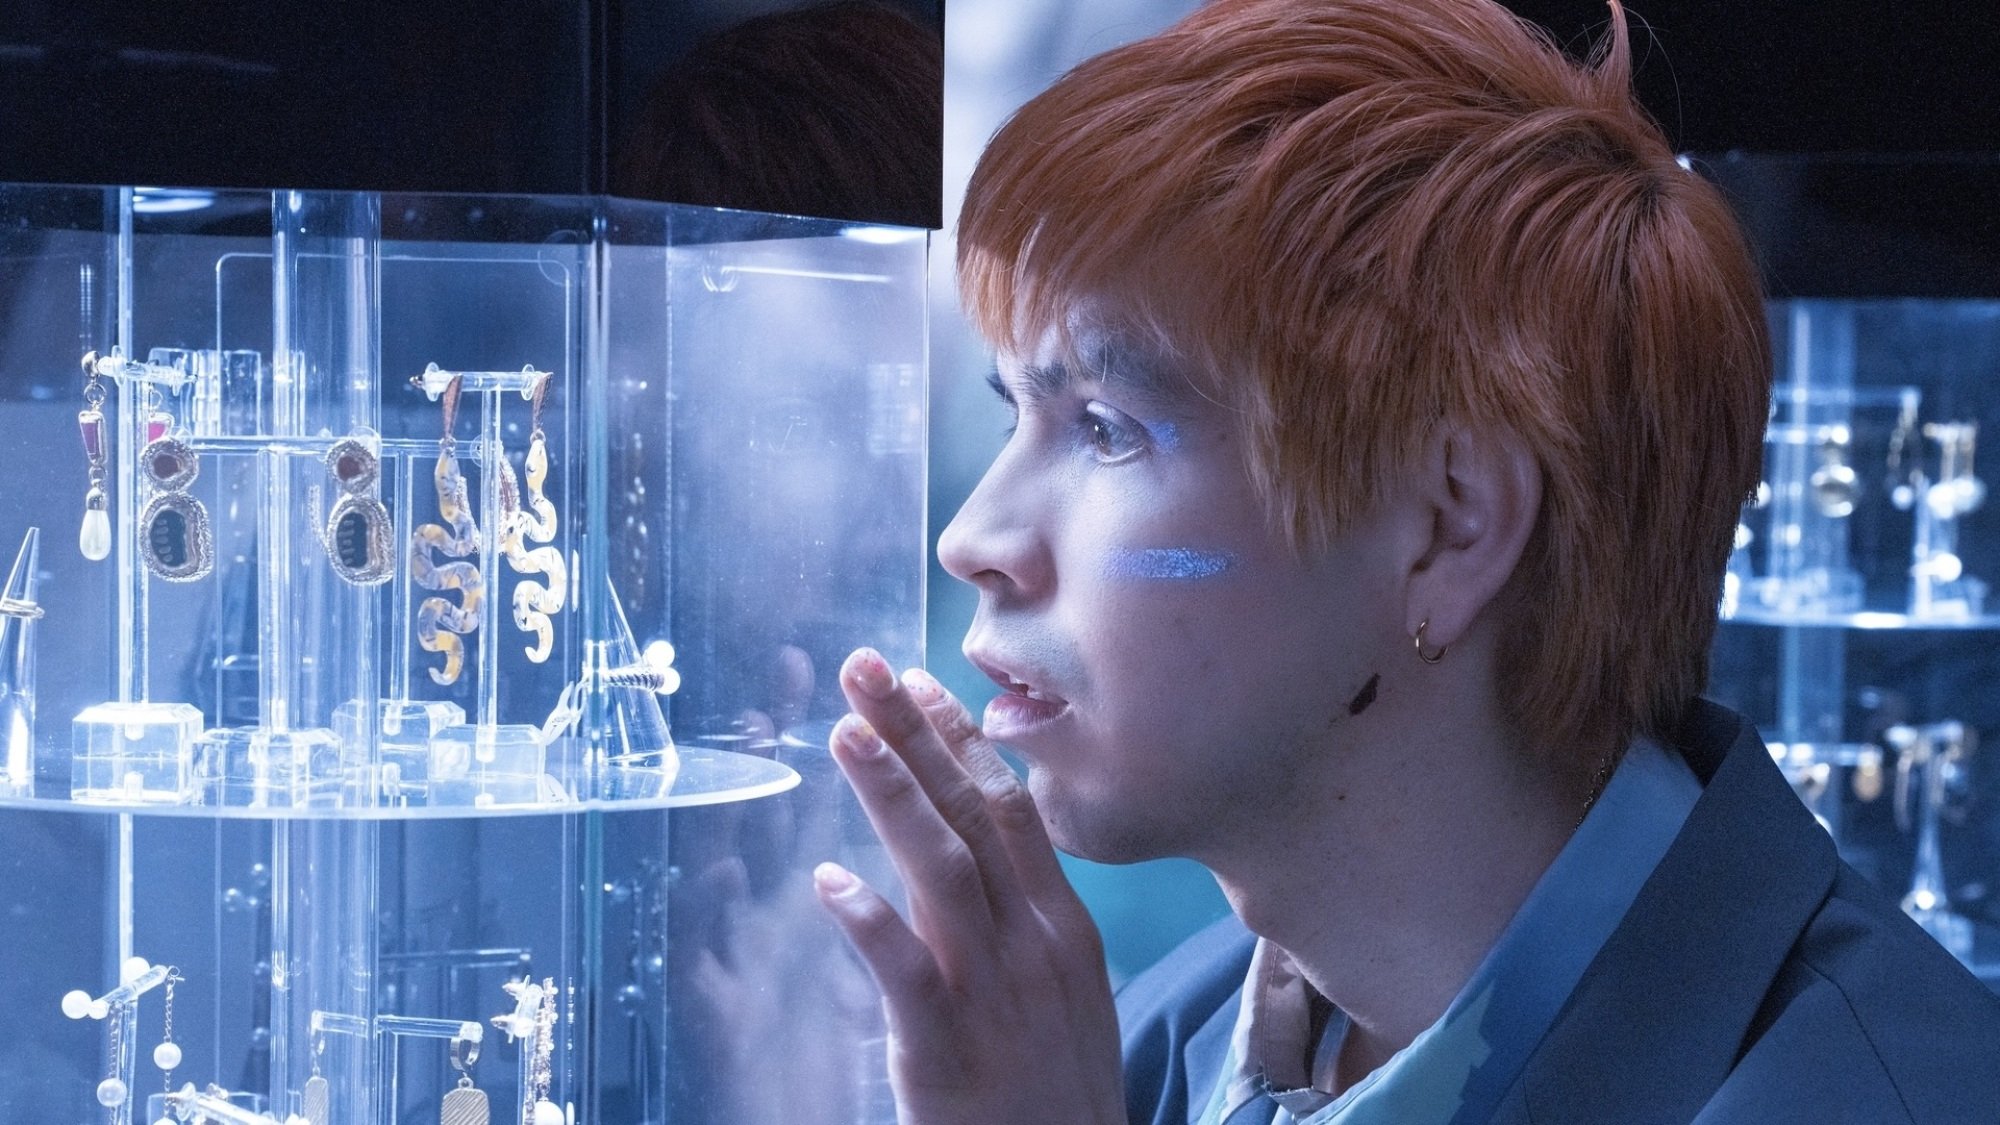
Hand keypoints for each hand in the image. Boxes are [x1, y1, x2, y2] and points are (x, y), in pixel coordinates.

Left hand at [815, 648, 1123, 1124]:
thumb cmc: (1059, 1094)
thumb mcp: (1065, 992)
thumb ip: (1023, 920)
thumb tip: (976, 853)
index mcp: (1062, 928)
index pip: (1011, 808)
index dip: (962, 741)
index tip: (920, 681)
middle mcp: (1034, 946)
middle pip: (973, 816)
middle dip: (917, 736)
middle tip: (865, 668)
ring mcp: (994, 997)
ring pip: (942, 873)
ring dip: (893, 797)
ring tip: (846, 734)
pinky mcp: (948, 1054)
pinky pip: (907, 977)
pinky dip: (870, 925)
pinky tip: (828, 884)